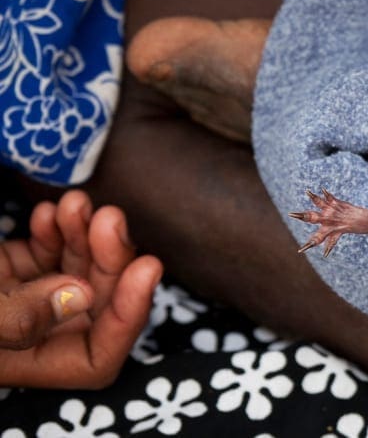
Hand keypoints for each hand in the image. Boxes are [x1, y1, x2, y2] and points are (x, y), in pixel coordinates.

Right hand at [0, 190, 162, 388]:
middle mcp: (38, 336)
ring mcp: (30, 300)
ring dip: (86, 233)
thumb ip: (21, 319)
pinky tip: (50, 211)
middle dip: (112, 256)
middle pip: (100, 301)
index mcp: (30, 365)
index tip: (147, 267)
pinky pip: (52, 250)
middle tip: (108, 218)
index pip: (102, 356)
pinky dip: (57, 228)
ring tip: (76, 204)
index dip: (131, 314)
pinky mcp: (17, 270)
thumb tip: (81, 295)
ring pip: (82, 268)